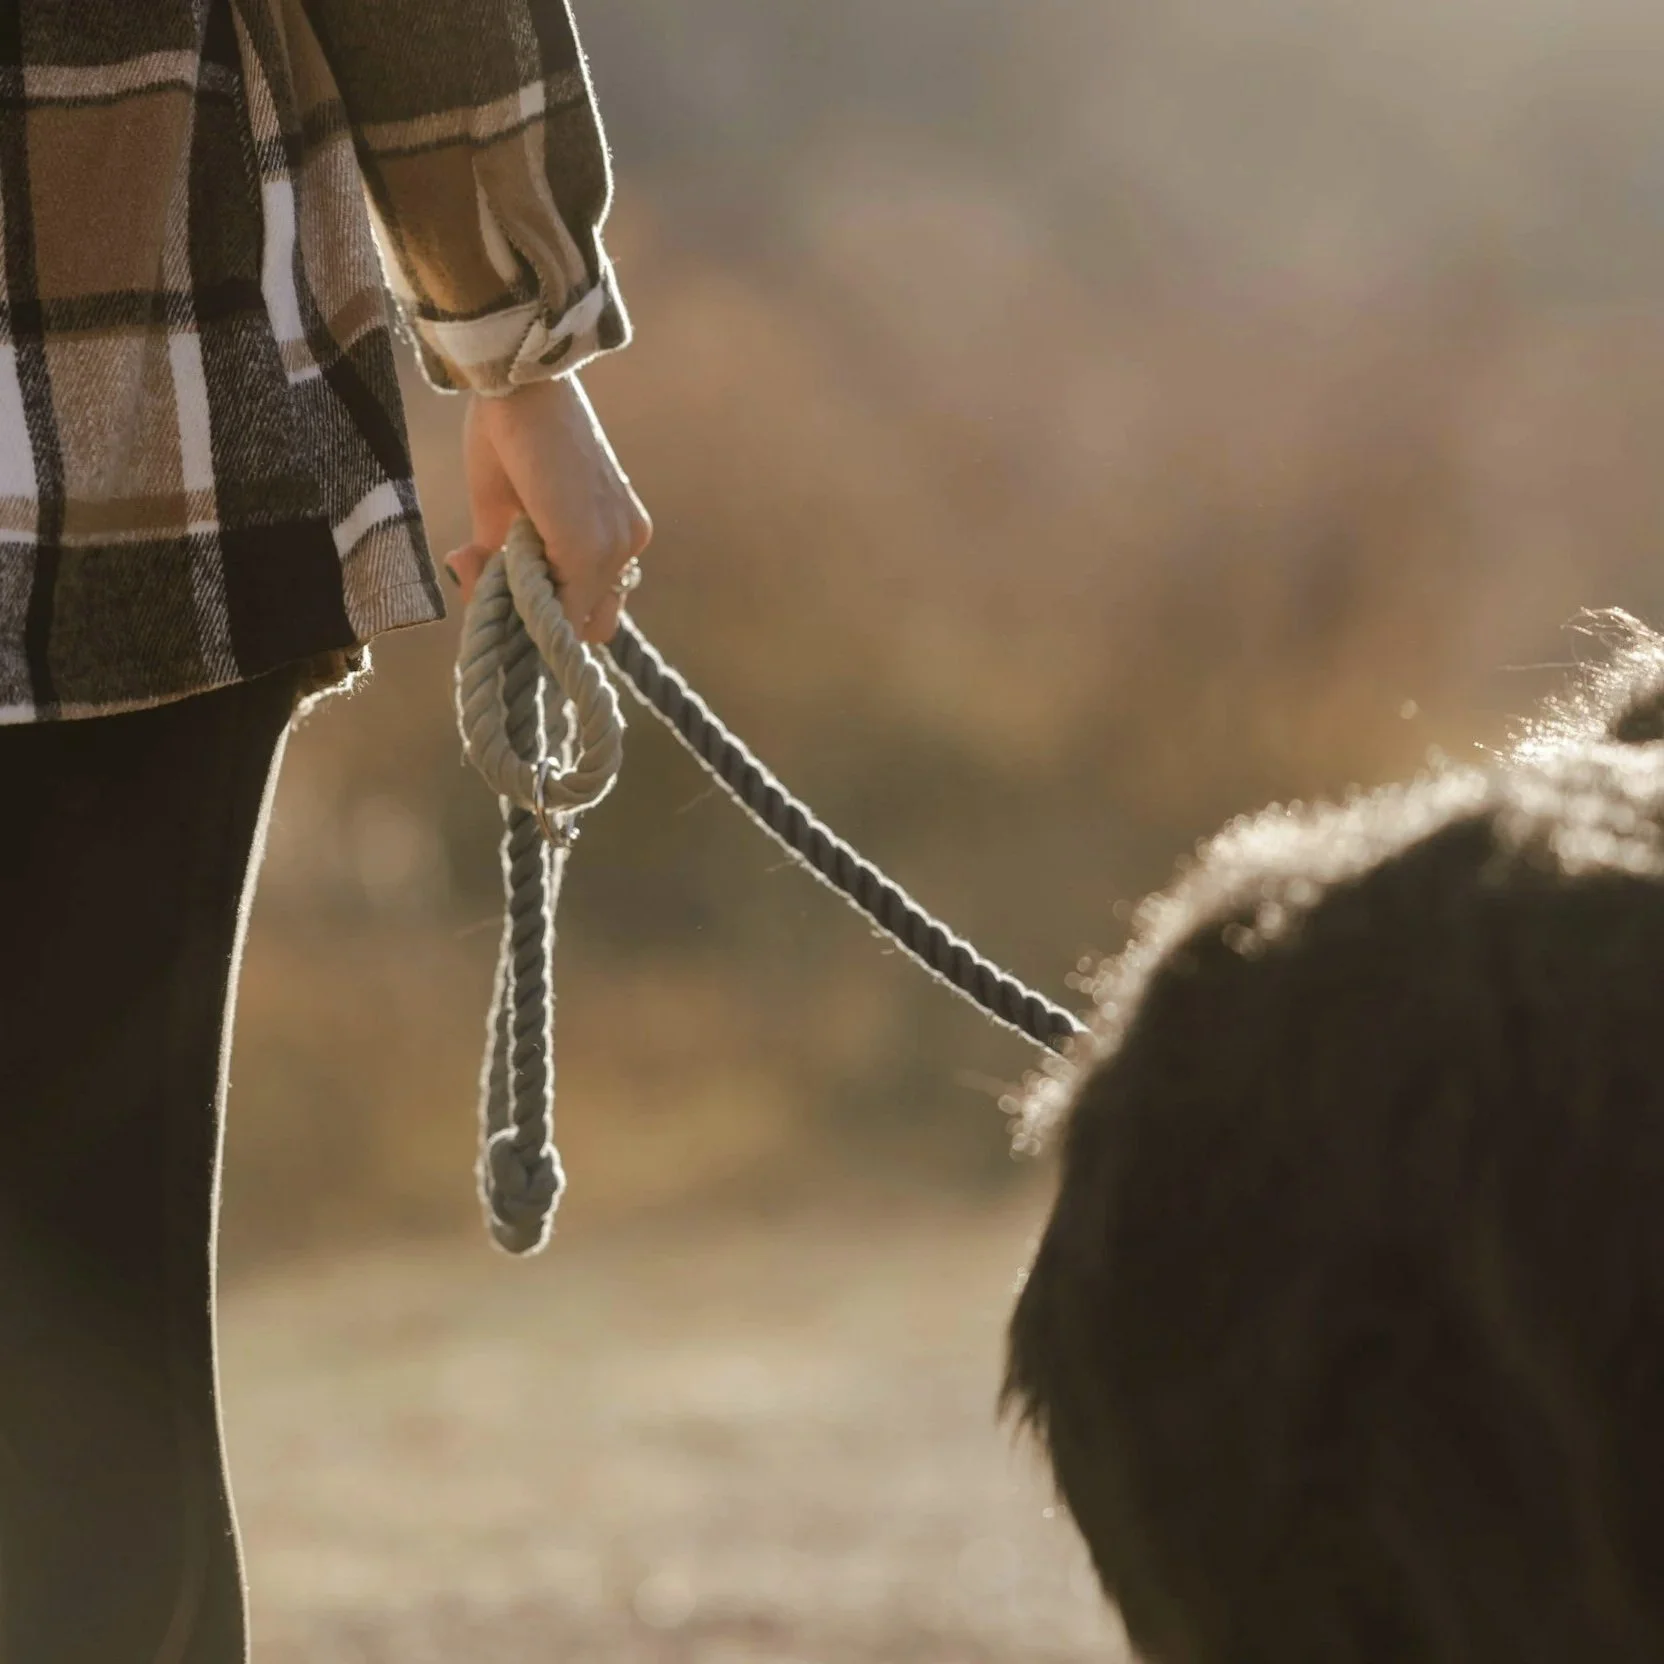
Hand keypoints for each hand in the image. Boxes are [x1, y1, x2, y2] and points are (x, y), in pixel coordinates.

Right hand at [444, 374, 651, 643]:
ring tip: (488, 561)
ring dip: (526, 610)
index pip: (594, 605)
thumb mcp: (504, 513)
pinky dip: (521, 600)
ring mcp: (616, 545)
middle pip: (594, 625)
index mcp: (617, 533)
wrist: (517, 380)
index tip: (499, 586)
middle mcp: (628, 542)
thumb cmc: (510, 433)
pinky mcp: (590, 545)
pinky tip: (490, 561)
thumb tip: (472, 587)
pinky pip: (559, 606)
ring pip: (576, 623)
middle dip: (542, 620)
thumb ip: (500, 562)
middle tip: (495, 579)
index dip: (547, 612)